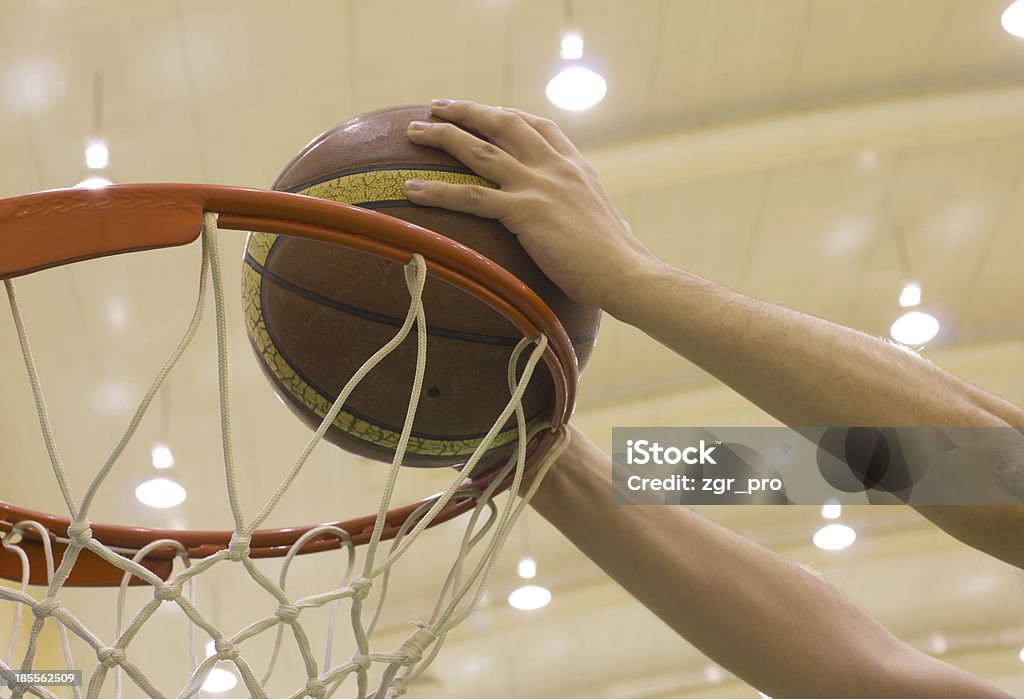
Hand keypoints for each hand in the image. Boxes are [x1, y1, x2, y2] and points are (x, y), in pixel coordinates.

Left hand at [404, 99, 658, 310]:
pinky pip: (471, 198)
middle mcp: (555, 167)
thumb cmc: (621, 260)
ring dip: (443, 136)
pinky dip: (438, 191)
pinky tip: (411, 189)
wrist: (626, 272)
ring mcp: (538, 186)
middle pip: (503, 124)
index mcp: (575, 167)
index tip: (484, 111)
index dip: (506, 115)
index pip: (537, 126)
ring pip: (480, 151)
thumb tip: (623, 229)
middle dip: (467, 111)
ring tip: (413, 132)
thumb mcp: (616, 225)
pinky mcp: (525, 212)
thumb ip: (609, 219)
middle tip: (437, 106)